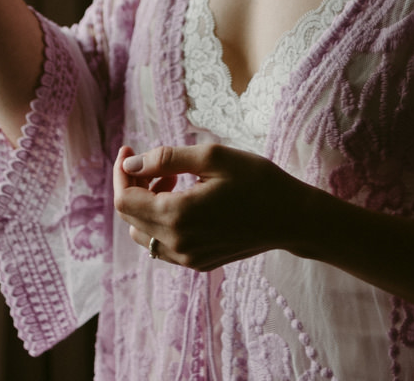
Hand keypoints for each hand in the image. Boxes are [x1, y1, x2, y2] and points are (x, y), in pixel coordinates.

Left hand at [113, 142, 313, 271]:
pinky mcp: (198, 263)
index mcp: (178, 216)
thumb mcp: (213, 157)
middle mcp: (178, 244)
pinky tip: (187, 202)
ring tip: (175, 182)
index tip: (129, 149)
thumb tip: (130, 164)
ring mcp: (188, 258)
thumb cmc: (257, 181)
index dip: (121, 172)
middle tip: (161, 165)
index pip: (125, 200)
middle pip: (131, 216)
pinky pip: (163, 245)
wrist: (292, 217)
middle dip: (136, 185)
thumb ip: (166, 159)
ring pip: (143, 234)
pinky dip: (163, 222)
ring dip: (148, 205)